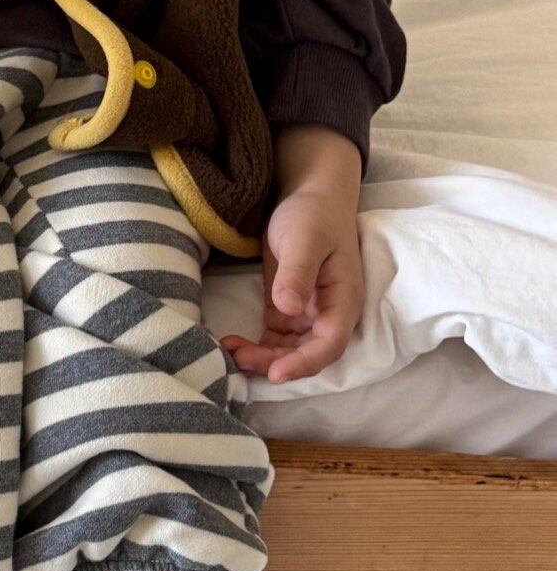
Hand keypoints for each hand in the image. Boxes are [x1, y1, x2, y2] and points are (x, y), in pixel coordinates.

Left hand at [221, 125, 363, 384]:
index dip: (304, 364)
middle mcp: (328, 314)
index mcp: (342, 301)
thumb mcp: (304, 240)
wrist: (306, 197)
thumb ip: (297, 273)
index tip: (274, 373)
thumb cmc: (312, 215)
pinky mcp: (285, 308)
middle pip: (306, 353)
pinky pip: (274, 339)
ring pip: (288, 350)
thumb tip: (288, 309)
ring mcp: (306, 314)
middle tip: (237, 358)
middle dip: (275, 363)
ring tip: (229, 351)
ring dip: (262, 358)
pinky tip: (231, 343)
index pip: (328, 344)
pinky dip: (255, 346)